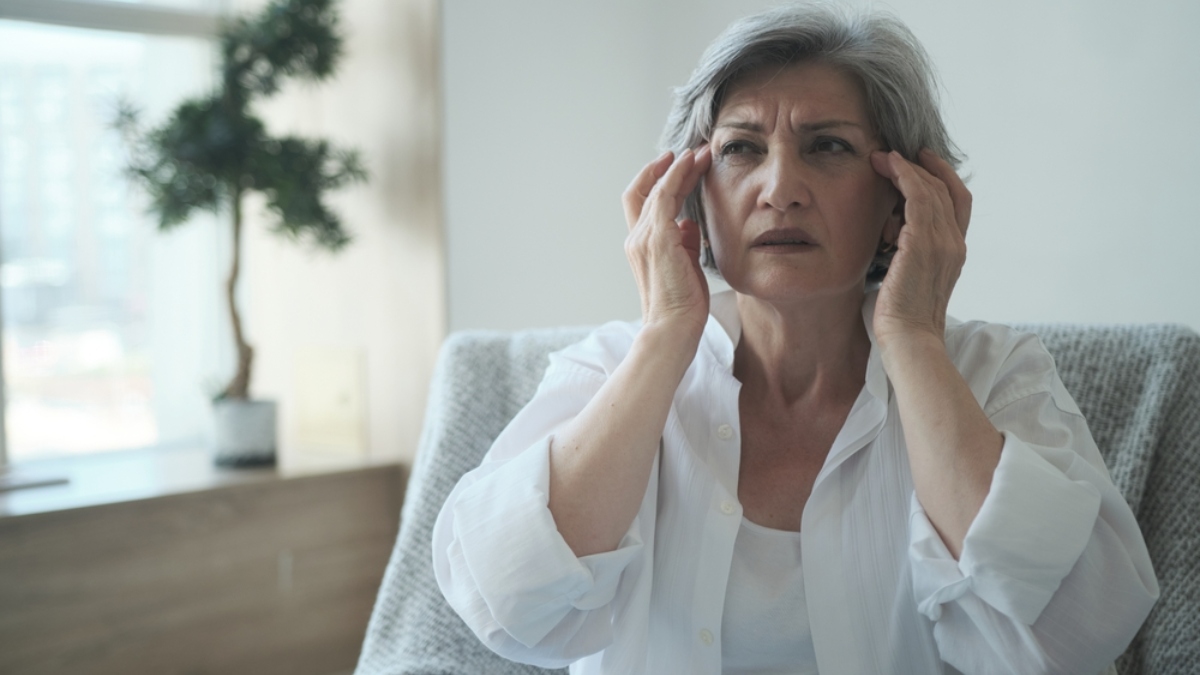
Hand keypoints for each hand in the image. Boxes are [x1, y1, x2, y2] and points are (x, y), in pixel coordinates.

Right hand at [622, 147, 712, 345]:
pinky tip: (691, 162)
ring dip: (678, 167)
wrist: (673, 329)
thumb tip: (689, 224)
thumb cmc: (682, 306)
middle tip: (691, 153)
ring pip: (656, 189)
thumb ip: (684, 243)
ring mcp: (644, 237)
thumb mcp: (686, 267)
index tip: (681, 166)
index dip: (659, 182)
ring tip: (700, 153)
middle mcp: (636, 238)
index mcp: (642, 247)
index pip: (644, 204)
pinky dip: (676, 175)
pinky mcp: (657, 238)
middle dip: (666, 168)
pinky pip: (663, 196)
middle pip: (644, 190)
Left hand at [869, 149, 971, 348]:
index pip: (958, 203)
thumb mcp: (911, 279)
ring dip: (906, 168)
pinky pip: (918, 197)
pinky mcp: (923, 243)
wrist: (909, 339)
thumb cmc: (902, 317)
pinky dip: (904, 176)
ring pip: (931, 189)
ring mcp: (943, 242)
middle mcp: (955, 243)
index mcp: (955, 252)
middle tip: (893, 154)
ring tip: (882, 158)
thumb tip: (892, 237)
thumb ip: (910, 255)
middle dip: (920, 168)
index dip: (942, 177)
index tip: (920, 162)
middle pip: (946, 190)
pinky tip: (888, 167)